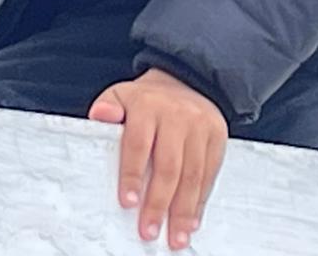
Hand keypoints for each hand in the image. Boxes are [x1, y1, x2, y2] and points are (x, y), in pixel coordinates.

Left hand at [88, 68, 226, 250]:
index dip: (132, 175)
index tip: (128, 202)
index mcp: (147, 105)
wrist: (186, 80)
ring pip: (192, 174)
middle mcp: (176, 115)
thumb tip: (100, 115)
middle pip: (168, 165)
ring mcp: (199, 127)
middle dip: (158, 202)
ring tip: (174, 236)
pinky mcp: (217, 137)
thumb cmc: (148, 99)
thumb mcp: (122, 94)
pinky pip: (209, 174)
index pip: (138, 144)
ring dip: (183, 211)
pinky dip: (199, 202)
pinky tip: (190, 221)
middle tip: (149, 229)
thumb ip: (108, 107)